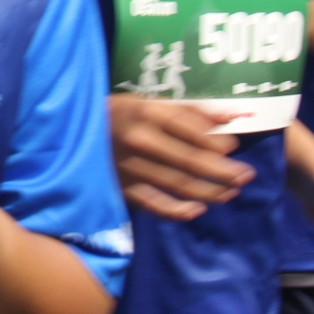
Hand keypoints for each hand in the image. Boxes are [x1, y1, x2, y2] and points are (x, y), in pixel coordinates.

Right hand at [107, 96, 251, 220]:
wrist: (67, 132)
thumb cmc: (117, 114)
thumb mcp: (147, 103)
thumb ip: (188, 111)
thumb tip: (231, 117)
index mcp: (145, 113)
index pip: (189, 129)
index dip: (216, 141)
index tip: (234, 147)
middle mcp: (138, 140)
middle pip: (190, 160)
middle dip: (223, 171)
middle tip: (246, 176)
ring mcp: (129, 167)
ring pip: (178, 184)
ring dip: (210, 191)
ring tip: (230, 192)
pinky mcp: (121, 189)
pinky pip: (155, 204)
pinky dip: (178, 210)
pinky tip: (197, 210)